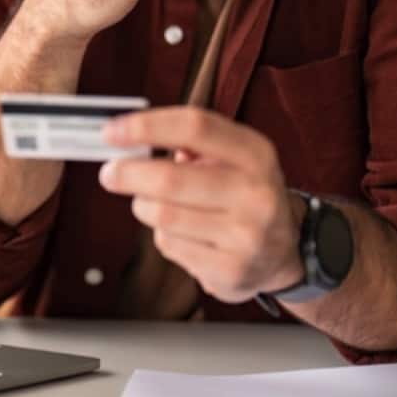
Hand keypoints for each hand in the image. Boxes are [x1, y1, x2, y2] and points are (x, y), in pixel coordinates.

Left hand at [97, 107, 303, 303]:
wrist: (286, 251)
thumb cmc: (245, 193)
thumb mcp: (234, 157)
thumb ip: (190, 140)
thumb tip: (129, 135)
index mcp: (255, 154)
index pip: (195, 127)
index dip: (147, 126)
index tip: (112, 131)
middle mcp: (256, 193)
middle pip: (170, 179)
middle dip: (128, 174)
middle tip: (110, 173)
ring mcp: (246, 235)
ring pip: (163, 216)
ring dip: (145, 207)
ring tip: (152, 204)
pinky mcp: (230, 270)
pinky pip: (170, 246)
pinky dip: (162, 236)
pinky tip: (182, 233)